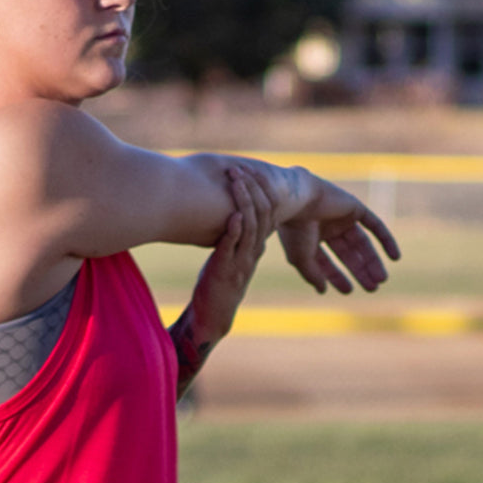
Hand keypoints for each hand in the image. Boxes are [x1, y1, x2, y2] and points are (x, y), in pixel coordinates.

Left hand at [189, 165, 275, 339]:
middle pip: (263, 213)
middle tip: (242, 168)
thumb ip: (237, 236)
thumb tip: (236, 213)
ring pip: (250, 226)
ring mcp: (241, 260)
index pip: (268, 211)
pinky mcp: (225, 270)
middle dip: (253, 189)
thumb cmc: (220, 281)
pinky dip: (234, 230)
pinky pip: (233, 247)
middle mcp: (253, 250)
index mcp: (257, 245)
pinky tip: (233, 215)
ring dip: (243, 201)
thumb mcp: (232, 254)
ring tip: (235, 181)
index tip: (250, 169)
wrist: (214, 313)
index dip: (261, 189)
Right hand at [277, 177, 400, 294]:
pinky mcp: (354, 207)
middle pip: (348, 253)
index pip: (327, 261)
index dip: (337, 277)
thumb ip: (313, 275)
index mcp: (310, 237)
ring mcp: (341, 216)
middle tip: (372, 288)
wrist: (297, 200)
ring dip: (372, 261)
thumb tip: (322, 291)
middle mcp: (326, 226)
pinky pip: (375, 225)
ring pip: (362, 242)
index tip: (348, 291)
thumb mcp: (302, 259)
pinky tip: (396, 258)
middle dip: (360, 271)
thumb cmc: (295, 230)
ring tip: (382, 280)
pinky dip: (386, 240)